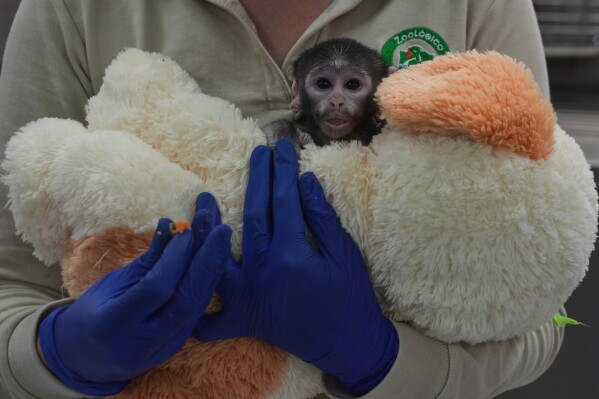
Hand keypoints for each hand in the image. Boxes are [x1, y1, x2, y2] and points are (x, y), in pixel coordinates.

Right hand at [38, 206, 231, 395]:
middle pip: (186, 298)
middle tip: (222, 230)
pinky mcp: (178, 344)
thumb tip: (170, 226)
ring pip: (197, 304)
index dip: (175, 258)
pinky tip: (216, 260)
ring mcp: (164, 346)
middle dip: (208, 262)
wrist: (88, 363)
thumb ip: (145, 261)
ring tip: (222, 240)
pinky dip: (207, 283)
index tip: (187, 230)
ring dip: (213, 270)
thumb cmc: (91, 315)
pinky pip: (197, 310)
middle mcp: (144, 340)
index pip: (157, 287)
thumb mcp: (110, 285)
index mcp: (115, 323)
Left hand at [195, 140, 398, 394]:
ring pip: (217, 257)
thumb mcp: (345, 255)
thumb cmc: (351, 298)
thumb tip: (305, 181)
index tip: (281, 147)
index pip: (283, 202)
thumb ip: (322, 218)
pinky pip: (211, 317)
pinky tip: (185, 283)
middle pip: (253, 217)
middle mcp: (263, 272)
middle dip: (256, 180)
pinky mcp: (243, 319)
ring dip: (208, 228)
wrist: (349, 344)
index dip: (282, 171)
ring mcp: (248, 297)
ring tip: (204, 199)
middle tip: (257, 153)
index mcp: (292, 255)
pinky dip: (197, 304)